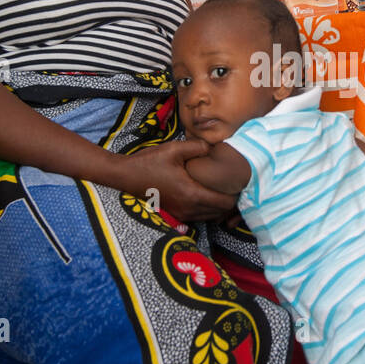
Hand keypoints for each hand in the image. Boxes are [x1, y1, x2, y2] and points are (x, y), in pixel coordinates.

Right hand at [107, 141, 236, 220]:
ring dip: (219, 206)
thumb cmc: (149, 162)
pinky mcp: (176, 215)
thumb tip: (215, 146)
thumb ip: (198, 147)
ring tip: (223, 188)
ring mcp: (182, 214)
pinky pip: (200, 217)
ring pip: (211, 217)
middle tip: (234, 184)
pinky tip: (208, 193)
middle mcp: (189, 209)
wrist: (125, 176)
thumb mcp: (174, 149)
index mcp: (192, 194)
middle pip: (221, 213)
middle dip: (230, 201)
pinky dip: (209, 209)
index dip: (235, 194)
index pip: (225, 203)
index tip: (238, 181)